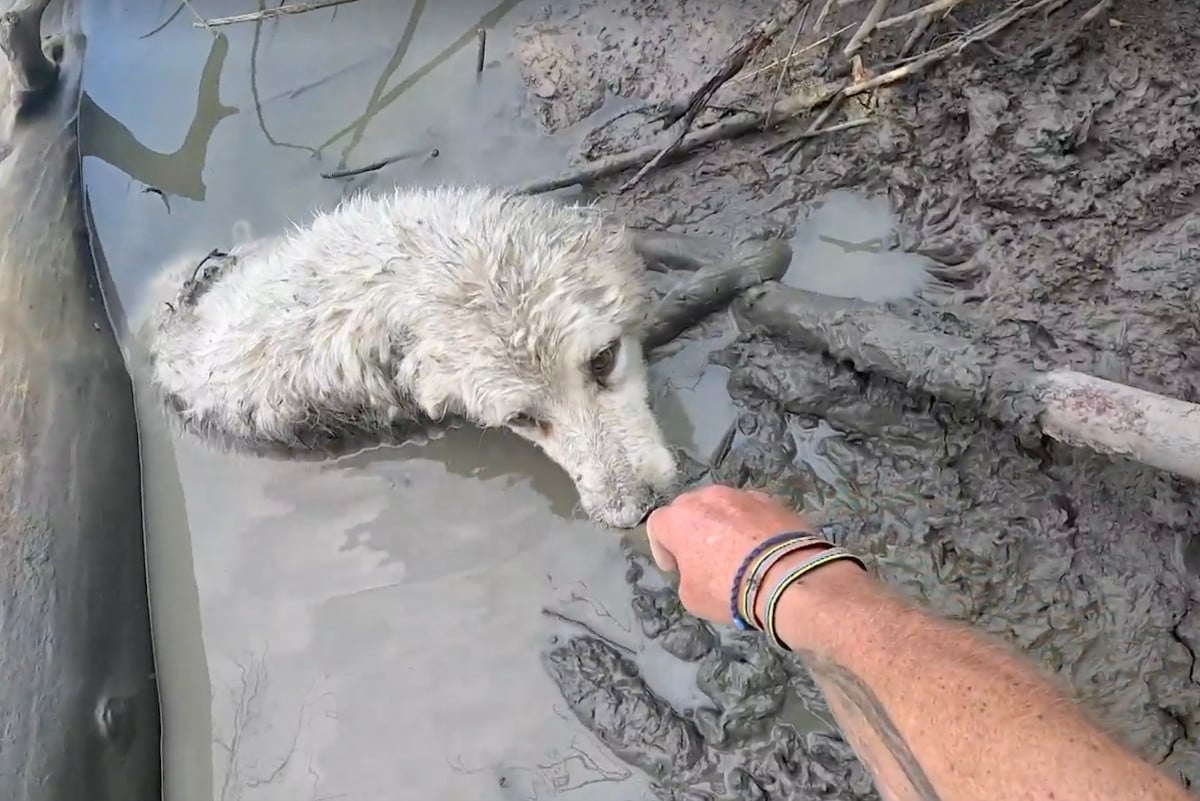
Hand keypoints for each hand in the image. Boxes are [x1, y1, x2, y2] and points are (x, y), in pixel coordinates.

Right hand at [644, 484, 813, 624]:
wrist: (786, 577)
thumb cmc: (728, 589)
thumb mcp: (691, 596)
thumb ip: (686, 574)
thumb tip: (699, 567)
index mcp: (680, 519)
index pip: (657, 525)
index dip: (662, 548)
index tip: (675, 567)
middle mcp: (707, 498)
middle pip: (689, 509)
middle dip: (690, 530)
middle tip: (701, 557)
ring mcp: (741, 495)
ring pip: (721, 505)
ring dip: (720, 523)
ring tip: (734, 551)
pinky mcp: (771, 500)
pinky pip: (750, 510)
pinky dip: (749, 524)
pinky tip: (759, 548)